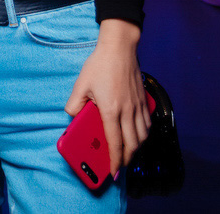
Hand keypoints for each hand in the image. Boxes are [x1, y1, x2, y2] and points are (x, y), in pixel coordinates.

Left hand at [64, 19, 149, 177]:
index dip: (114, 161)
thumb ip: (74, 104)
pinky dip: (144, 134)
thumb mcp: (80, 84)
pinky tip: (138, 135)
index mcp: (111, 110)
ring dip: (136, 148)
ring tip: (128, 153)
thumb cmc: (100, 64)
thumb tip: (73, 117)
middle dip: (127, 159)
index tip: (112, 172)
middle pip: (132, 144)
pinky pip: (147, 123)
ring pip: (143, 135)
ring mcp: (137, 105)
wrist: (120, 47)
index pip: (115, 143)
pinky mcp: (143, 99)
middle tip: (119, 166)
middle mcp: (127, 111)